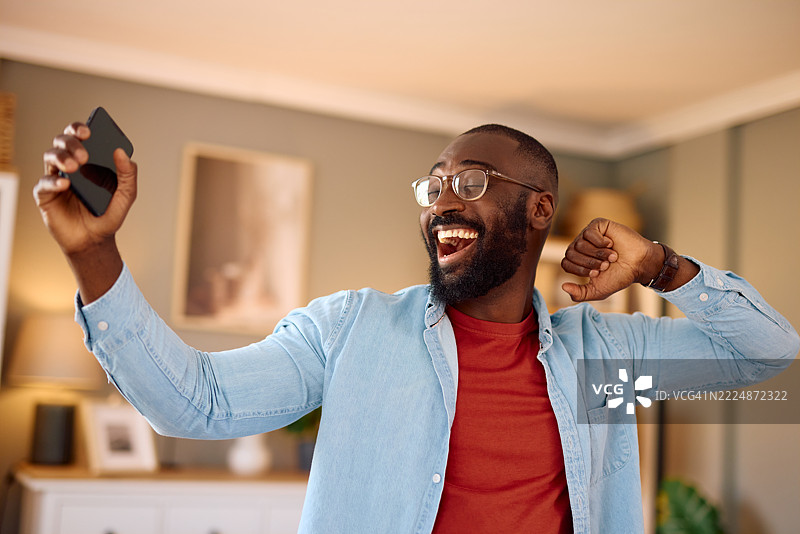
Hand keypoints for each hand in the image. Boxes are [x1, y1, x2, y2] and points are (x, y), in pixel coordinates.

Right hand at [35, 122, 137, 255]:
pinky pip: (44, 183)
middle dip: (71, 143)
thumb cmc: (108, 215)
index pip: (80, 136)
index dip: (80, 128)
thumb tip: (121, 152)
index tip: (88, 131)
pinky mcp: (45, 195)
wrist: (95, 241)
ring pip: (50, 156)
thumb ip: (128, 175)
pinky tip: (65, 185)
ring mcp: (56, 178)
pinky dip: (54, 182)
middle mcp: (70, 165)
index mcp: (89, 160)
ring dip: (62, 158)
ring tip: (74, 168)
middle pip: (63, 142)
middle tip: (84, 155)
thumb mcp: (126, 196)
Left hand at [560, 218, 662, 301]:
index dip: (580, 270)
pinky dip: (601, 242)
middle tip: (605, 266)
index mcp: (578, 260)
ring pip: (580, 244)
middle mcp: (581, 246)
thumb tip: (563, 287)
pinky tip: (610, 244)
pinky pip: (589, 232)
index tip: (596, 274)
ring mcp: (588, 234)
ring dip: (599, 254)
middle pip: (571, 253)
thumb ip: (579, 294)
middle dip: (590, 263)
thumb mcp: (597, 290)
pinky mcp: (598, 225)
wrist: (639, 265)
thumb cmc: (619, 276)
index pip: (566, 263)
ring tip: (612, 256)